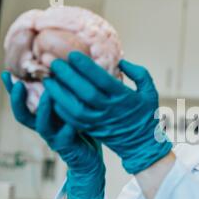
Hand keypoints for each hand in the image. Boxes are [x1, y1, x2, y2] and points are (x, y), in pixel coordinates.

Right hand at [1, 72, 105, 198]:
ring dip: (43, 109)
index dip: (12, 90)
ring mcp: (54, 137)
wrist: (89, 158)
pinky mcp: (66, 145)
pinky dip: (69, 125)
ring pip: (41, 125)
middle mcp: (44, 126)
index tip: (6, 74)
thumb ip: (64, 94)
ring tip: (47, 94)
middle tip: (18, 85)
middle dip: (18, 100)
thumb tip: (61, 69)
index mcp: (42, 116)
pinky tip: (72, 117)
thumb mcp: (71, 108)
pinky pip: (65, 135)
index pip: (22, 102)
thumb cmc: (81, 129)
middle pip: (23, 115)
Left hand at [43, 51, 172, 174]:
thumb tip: (121, 62)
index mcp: (124, 98)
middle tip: (54, 62)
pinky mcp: (92, 130)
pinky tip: (53, 97)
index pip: (103, 80)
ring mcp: (100, 121)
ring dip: (59, 93)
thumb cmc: (145, 114)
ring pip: (75, 107)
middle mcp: (110, 110)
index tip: (73, 54)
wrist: (141, 144)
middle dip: (68, 76)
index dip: (87, 67)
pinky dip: (61, 108)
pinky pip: (73, 120)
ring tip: (48, 79)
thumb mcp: (150, 92)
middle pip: (86, 92)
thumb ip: (139, 74)